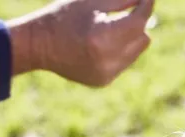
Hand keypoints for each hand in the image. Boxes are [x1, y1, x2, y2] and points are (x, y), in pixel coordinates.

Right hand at [8, 0, 154, 86]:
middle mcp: (107, 60)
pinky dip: (119, 52)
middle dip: (137, 24)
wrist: (38, 45)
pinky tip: (99, 45)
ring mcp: (106, 74)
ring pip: (136, 52)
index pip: (139, 22)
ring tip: (107, 30)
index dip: (146, 8)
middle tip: (121, 14)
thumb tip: (147, 0)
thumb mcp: (92, 2)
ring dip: (129, 38)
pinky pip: (124, 62)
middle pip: (143, 38)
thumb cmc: (63, 16)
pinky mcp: (103, 81)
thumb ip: (123, 1)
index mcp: (102, 37)